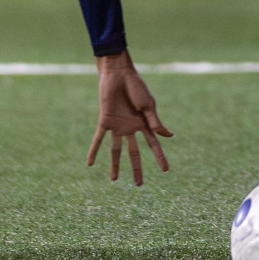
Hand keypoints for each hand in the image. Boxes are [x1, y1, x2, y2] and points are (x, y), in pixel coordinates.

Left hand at [87, 51, 172, 185]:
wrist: (119, 74)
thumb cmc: (136, 86)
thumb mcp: (148, 106)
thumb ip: (155, 122)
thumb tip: (169, 136)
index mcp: (144, 123)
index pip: (153, 145)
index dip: (159, 157)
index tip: (165, 170)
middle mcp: (131, 127)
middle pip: (134, 153)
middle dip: (136, 169)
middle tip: (139, 185)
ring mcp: (117, 125)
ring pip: (116, 150)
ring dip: (115, 165)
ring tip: (114, 180)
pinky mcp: (105, 121)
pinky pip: (98, 139)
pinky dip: (94, 151)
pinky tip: (89, 164)